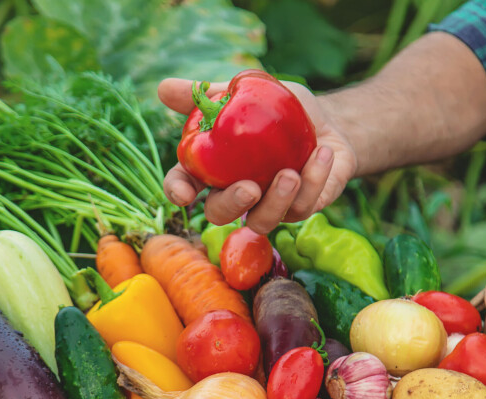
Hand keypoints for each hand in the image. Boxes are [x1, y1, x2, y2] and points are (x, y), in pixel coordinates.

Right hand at [157, 78, 356, 234]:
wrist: (324, 121)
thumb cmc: (276, 110)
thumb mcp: (245, 92)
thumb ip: (207, 94)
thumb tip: (161, 88)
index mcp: (212, 169)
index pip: (184, 184)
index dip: (178, 192)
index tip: (183, 194)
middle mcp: (236, 194)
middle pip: (219, 214)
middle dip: (232, 204)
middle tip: (249, 187)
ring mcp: (268, 206)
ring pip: (262, 222)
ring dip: (276, 202)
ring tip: (290, 174)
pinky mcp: (302, 207)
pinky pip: (304, 206)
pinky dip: (313, 180)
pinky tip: (322, 154)